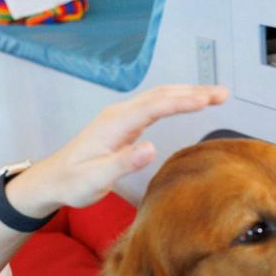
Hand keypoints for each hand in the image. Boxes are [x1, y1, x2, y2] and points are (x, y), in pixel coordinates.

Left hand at [10, 85, 228, 216]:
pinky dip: (176, 102)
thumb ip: (123, 163)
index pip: (155, 106)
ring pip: (159, 98)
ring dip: (187, 94)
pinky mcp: (125, 125)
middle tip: (223, 94)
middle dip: (193, 92)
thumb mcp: (96, 179)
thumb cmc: (72, 182)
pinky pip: (155, 107)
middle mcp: (119, 115)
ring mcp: (122, 118)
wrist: (52, 180)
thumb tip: (151, 147)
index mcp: (115, 123)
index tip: (207, 101)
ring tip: (215, 96)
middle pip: (161, 95)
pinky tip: (189, 103)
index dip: (182, 102)